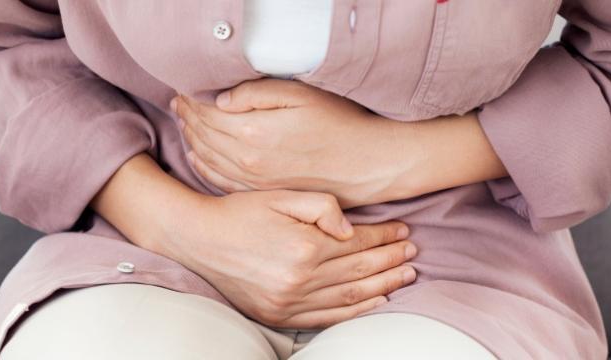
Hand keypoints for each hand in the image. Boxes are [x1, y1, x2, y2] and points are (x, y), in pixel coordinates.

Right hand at [160, 190, 417, 328]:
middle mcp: (300, 279)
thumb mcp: (280, 195)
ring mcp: (289, 301)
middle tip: (413, 254)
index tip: (403, 231)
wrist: (197, 239)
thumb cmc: (239, 211)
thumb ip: (321, 205)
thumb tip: (351, 227)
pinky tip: (376, 302)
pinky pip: (327, 318)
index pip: (357, 243)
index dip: (384, 236)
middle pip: (359, 271)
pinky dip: (355, 311)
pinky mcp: (279, 315)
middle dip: (391, 261)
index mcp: (304, 246)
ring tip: (405, 276)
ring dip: (382, 286)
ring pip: (350, 296)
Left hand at [172, 79, 416, 206]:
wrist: (368, 164)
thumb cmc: (341, 124)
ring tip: (184, 123)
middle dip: (187, 117)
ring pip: (208, 159)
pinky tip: (198, 157)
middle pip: (204, 136)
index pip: (207, 114)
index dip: (192, 100)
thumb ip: (256, 94)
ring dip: (192, 139)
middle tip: (178, 103)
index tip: (183, 89)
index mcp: (255, 133)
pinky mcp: (264, 192)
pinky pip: (221, 181)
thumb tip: (221, 99)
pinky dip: (204, 167)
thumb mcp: (302, 95)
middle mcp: (249, 161)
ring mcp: (255, 181)